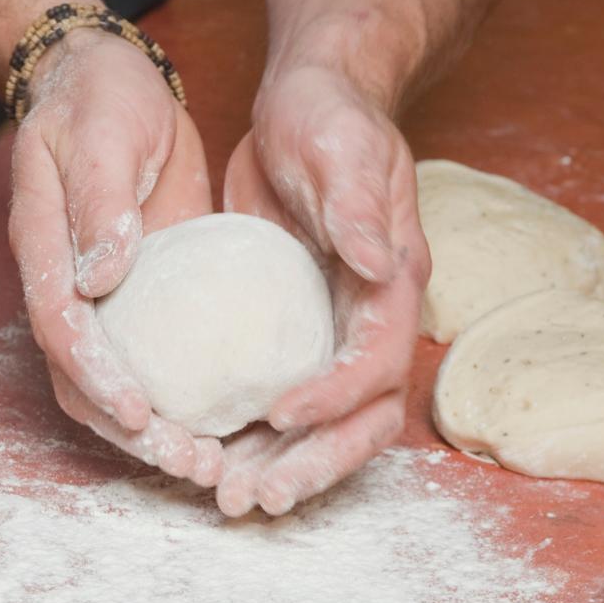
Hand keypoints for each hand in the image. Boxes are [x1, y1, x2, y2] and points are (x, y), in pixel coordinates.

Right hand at [9, 30, 223, 485]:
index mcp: (44, 246)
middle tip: (194, 462)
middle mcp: (66, 284)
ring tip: (213, 464)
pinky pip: (153, 365)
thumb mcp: (101, 132)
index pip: (60, 327)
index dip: (96, 375)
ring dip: (156, 434)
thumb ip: (99, 202)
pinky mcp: (140, 298)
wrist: (104, 78)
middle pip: (80, 382)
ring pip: (112, 386)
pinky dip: (182, 402)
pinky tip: (230, 425)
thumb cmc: (97, 97)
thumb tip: (101, 278)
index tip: (139, 412)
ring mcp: (101, 298)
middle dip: (131, 432)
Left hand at [214, 64, 430, 515]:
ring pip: (326, 426)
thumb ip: (357, 205)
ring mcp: (335, 331)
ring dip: (283, 469)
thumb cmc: (329, 117)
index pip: (378, 362)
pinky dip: (255, 440)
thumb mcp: (341, 148)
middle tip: (254, 497)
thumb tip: (373, 260)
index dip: (334, 399)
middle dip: (314, 465)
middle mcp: (371, 319)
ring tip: (229, 498)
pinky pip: (284, 401)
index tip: (278, 417)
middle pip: (363, 420)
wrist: (310, 103)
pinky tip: (210, 458)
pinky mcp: (294, 332)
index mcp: (393, 281)